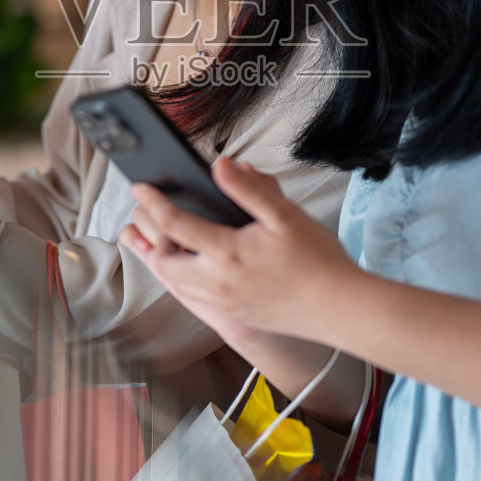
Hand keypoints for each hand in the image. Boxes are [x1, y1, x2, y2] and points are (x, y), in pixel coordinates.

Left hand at [119, 156, 361, 344]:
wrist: (339, 308)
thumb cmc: (318, 261)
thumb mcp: (286, 215)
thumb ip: (250, 190)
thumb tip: (221, 166)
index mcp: (228, 254)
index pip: (175, 225)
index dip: (153, 202)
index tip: (140, 187)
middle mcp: (218, 282)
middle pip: (164, 260)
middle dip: (150, 237)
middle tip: (149, 215)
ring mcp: (224, 302)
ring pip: (175, 284)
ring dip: (161, 261)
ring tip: (158, 240)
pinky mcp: (234, 314)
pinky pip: (192, 298)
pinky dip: (180, 280)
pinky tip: (188, 267)